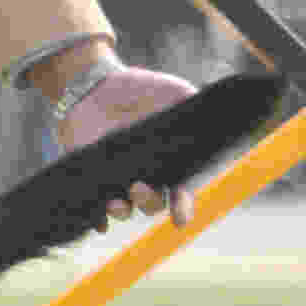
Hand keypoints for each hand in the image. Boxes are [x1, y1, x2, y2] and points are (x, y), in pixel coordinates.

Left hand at [47, 56, 205, 212]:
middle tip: (138, 188)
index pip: (181, 193)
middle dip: (148, 202)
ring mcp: (118, 179)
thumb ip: (192, 106)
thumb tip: (214, 118)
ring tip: (116, 202)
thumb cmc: (143, 91)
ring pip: (124, 209)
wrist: (98, 85)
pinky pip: (93, 207)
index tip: (181, 217)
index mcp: (171, 163)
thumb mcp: (173, 92)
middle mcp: (147, 177)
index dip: (183, 207)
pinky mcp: (91, 178)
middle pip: (152, 204)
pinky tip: (97, 220)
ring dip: (121, 211)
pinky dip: (95, 218)